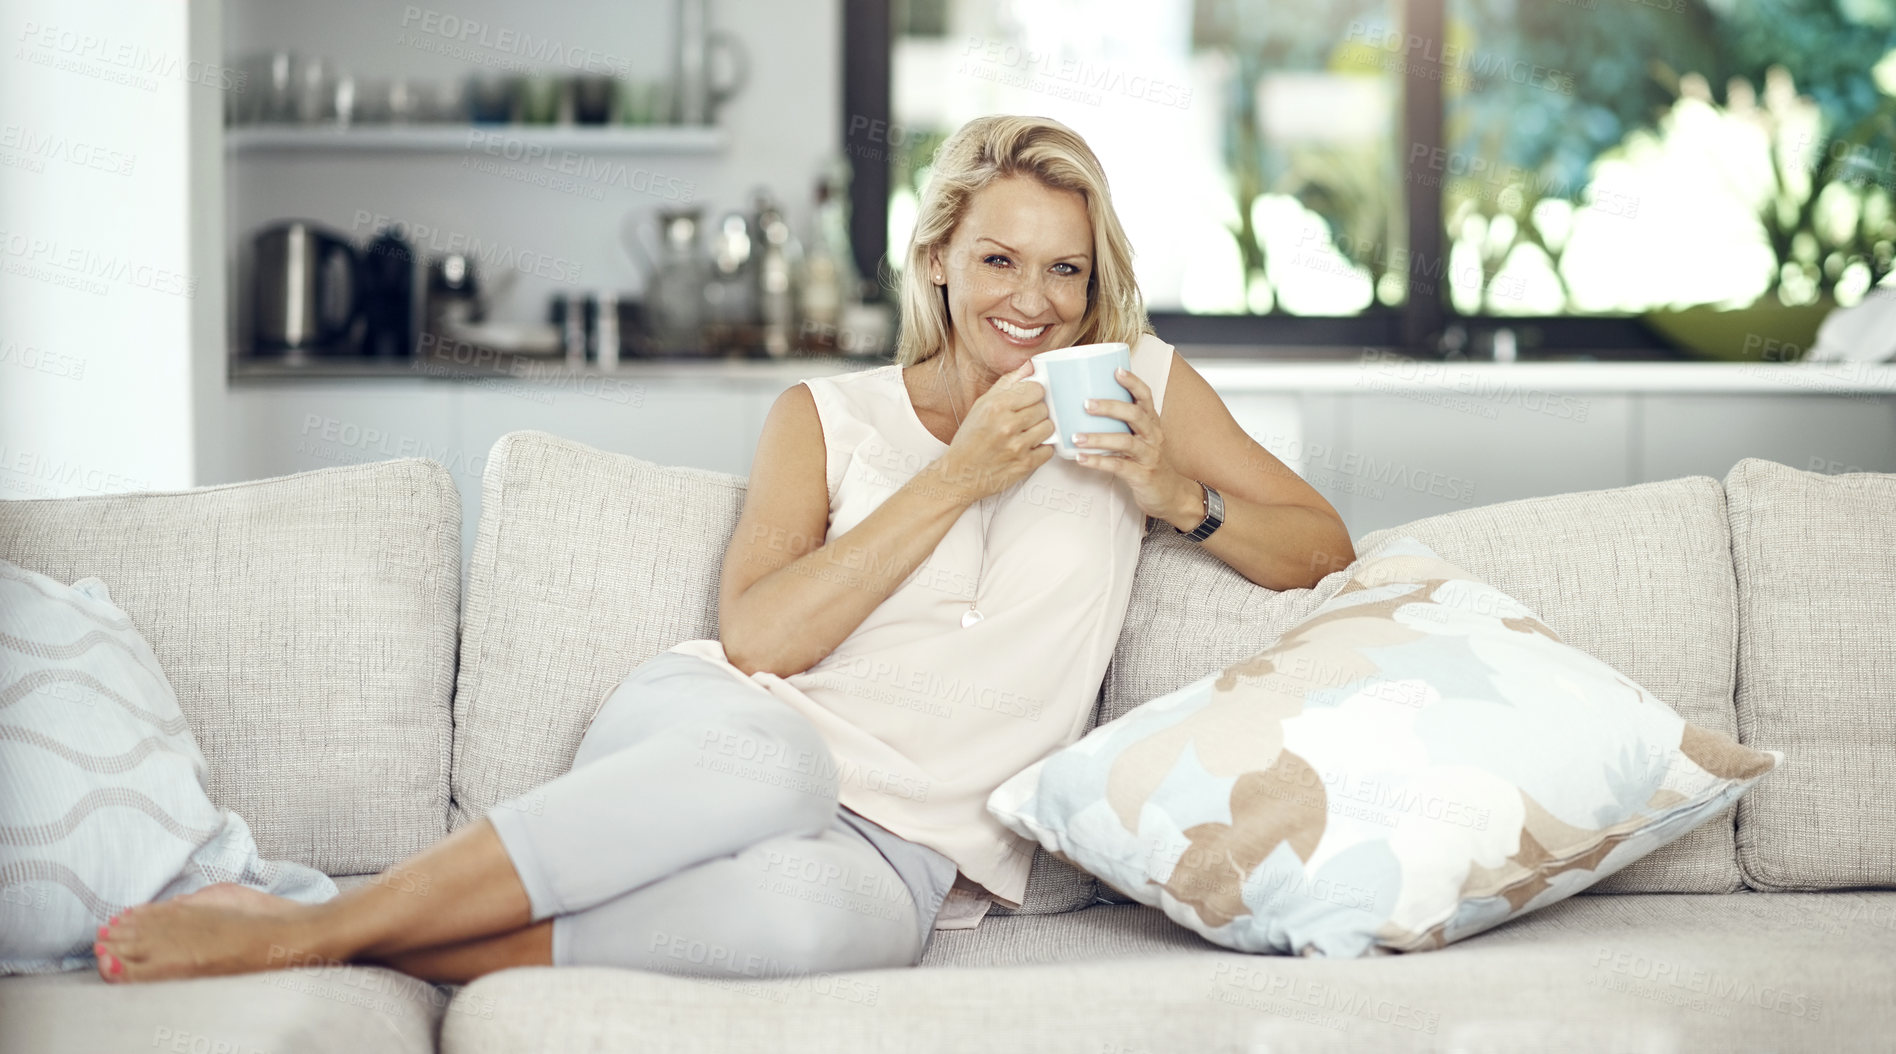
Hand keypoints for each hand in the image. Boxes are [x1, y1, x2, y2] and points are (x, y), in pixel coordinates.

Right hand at [930, 359, 1056, 503]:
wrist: (959, 475)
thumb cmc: (970, 439)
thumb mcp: (982, 405)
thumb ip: (1007, 383)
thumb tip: (1030, 366)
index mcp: (996, 406)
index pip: (1036, 389)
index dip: (1034, 394)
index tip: (1028, 399)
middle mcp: (1007, 425)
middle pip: (1044, 408)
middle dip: (1037, 412)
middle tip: (1024, 419)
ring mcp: (1018, 446)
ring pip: (1049, 427)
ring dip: (1041, 430)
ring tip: (1027, 433)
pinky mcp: (1025, 464)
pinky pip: (1049, 449)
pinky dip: (1042, 449)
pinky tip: (1028, 448)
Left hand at [1071, 366, 1200, 526]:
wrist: (1171, 495)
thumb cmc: (1148, 462)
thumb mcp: (1140, 439)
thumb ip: (1121, 424)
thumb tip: (1085, 408)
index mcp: (1151, 423)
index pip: (1146, 397)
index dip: (1133, 382)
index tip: (1116, 370)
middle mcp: (1153, 436)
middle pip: (1135, 415)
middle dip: (1110, 407)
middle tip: (1086, 404)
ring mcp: (1149, 456)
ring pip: (1126, 442)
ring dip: (1099, 438)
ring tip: (1076, 437)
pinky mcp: (1143, 476)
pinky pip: (1119, 467)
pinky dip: (1098, 462)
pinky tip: (1081, 459)